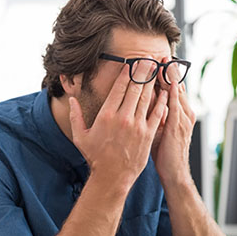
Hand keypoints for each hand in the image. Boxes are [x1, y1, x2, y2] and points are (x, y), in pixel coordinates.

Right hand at [69, 62, 167, 190]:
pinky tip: (165, 92)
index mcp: (106, 115)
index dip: (127, 73)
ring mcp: (137, 126)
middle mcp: (123, 117)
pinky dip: (162, 101)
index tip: (131, 63)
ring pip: (147, 98)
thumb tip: (71, 100)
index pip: (119, 88)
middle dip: (142, 72)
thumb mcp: (80, 136)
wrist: (112, 176)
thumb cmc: (96, 157)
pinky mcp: (148, 134)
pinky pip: (157, 113)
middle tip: (148, 59)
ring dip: (153, 82)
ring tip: (157, 70)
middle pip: (135, 88)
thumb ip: (75, 116)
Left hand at [152, 56, 195, 185]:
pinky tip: (167, 82)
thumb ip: (156, 115)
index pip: (172, 89)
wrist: (174, 173)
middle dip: (168, 70)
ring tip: (164, 61)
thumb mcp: (160, 130)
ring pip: (176, 92)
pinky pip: (174, 105)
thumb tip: (145, 103)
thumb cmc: (165, 153)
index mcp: (179, 113)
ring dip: (170, 76)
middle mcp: (183, 113)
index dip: (165, 75)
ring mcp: (182, 118)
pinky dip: (171, 92)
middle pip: (175, 86)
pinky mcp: (178, 126)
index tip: (157, 61)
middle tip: (160, 54)